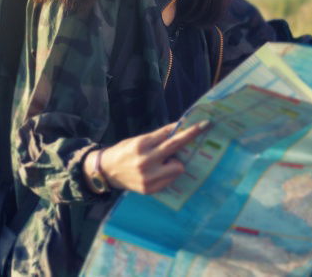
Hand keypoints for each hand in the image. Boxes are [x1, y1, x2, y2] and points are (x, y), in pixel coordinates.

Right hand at [94, 120, 209, 193]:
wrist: (107, 171)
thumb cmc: (126, 151)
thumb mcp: (140, 140)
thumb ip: (159, 137)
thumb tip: (180, 129)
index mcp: (142, 145)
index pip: (169, 134)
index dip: (188, 128)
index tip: (203, 123)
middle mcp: (145, 161)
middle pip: (176, 147)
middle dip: (191, 137)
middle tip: (204, 127)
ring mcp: (148, 177)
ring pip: (178, 167)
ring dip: (176, 163)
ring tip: (165, 162)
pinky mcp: (150, 189)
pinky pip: (171, 179)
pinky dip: (169, 174)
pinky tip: (159, 172)